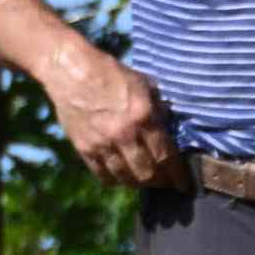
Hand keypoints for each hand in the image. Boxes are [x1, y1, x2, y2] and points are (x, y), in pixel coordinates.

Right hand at [37, 47, 181, 187]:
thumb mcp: (143, 84)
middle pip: (147, 174)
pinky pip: (103, 175)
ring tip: (146, 179)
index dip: (177, 174)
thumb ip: (158, 109)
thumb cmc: (111, 73)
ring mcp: (102, 144)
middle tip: (166, 181)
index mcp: (143, 116)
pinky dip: (116, 179)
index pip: (166, 156)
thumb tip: (170, 130)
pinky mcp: (84, 148)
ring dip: (139, 182)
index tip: (183, 183)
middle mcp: (123, 134)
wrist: (71, 70)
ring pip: (126, 178)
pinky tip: (122, 176)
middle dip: (160, 181)